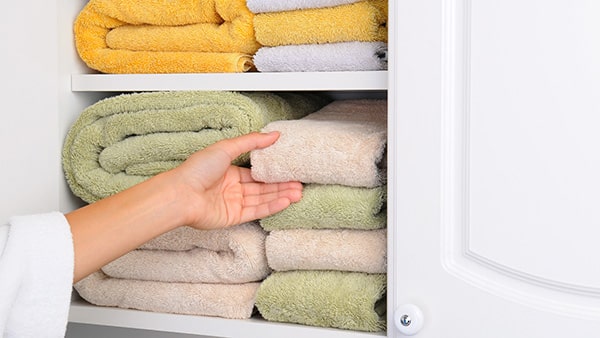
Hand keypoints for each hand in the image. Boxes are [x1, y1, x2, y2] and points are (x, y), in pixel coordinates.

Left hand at [168, 131, 302, 228]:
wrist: (181, 194)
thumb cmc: (197, 169)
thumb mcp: (226, 148)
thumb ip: (251, 141)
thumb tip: (274, 134)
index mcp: (228, 172)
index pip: (256, 173)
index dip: (273, 173)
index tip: (290, 170)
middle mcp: (231, 188)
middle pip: (262, 187)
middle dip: (281, 186)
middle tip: (300, 183)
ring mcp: (233, 204)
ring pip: (262, 199)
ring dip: (280, 196)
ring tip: (298, 192)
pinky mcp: (233, 218)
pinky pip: (256, 211)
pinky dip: (271, 206)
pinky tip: (286, 201)